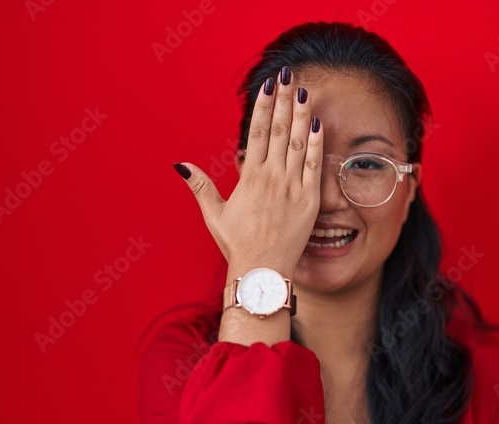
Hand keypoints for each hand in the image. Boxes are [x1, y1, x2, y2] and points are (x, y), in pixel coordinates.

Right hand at [174, 66, 322, 278]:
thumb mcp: (215, 214)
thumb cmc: (238, 244)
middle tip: (287, 76)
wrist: (262, 271)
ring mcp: (292, 189)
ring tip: (304, 91)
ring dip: (301, 115)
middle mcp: (272, 179)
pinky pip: (315, 167)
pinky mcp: (309, 201)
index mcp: (250, 178)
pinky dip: (316, 145)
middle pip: (279, 131)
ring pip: (298, 144)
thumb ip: (201, 186)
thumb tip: (180, 165)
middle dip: (283, 101)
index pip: (258, 133)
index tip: (267, 87)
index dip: (263, 107)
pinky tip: (317, 124)